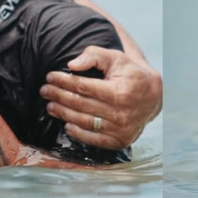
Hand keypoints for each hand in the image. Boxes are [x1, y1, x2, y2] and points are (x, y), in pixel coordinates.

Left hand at [40, 46, 162, 149]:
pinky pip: (93, 139)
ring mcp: (121, 129)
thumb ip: (94, 56)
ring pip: (84, 122)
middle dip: (59, 96)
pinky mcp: (120, 141)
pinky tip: (66, 124)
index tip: (50, 76)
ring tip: (50, 106)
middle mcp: (121, 113)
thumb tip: (72, 65)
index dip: (63, 81)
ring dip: (63, 114)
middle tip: (45, 91)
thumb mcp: (116, 58)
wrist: (153, 95)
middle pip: (80, 104)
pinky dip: (78, 133)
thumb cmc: (131, 74)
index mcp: (120, 92)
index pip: (83, 87)